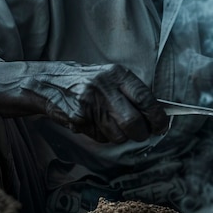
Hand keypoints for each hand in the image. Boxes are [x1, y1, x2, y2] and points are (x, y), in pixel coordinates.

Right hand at [27, 62, 169, 142]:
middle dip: (141, 133)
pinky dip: (103, 136)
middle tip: (143, 134)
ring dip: (121, 136)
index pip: (145, 98)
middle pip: (132, 122)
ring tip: (112, 124)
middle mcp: (104, 88)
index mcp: (118, 74)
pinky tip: (95, 123)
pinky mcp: (78, 119)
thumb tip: (158, 115)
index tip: (162, 126)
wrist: (50, 83)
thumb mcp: (112, 78)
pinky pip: (101, 137)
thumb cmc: (90, 82)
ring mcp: (89, 104)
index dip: (157, 116)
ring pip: (117, 134)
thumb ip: (133, 93)